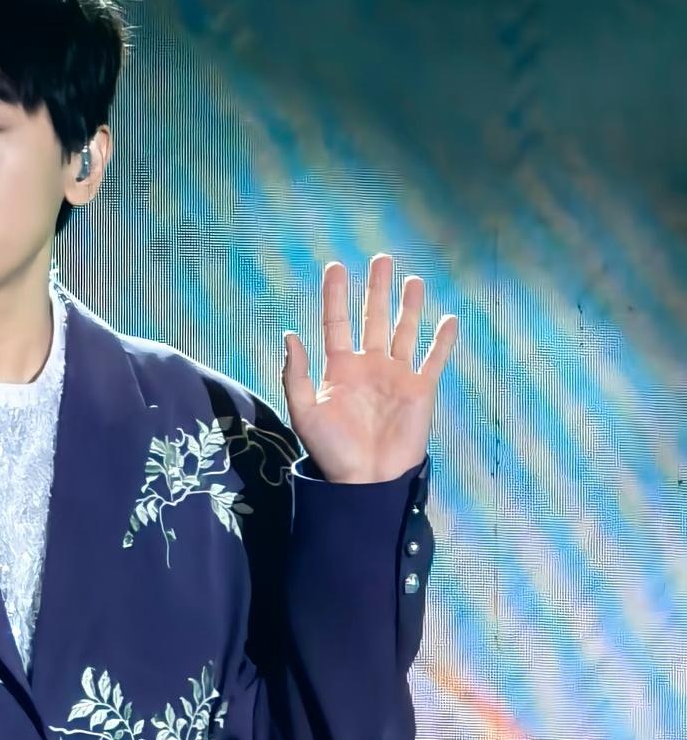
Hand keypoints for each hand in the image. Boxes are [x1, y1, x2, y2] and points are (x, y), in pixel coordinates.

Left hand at [281, 255, 458, 483]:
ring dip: (409, 306)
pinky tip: (449, 320)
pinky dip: (442, 341)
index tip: (335, 267)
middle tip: (381, 260)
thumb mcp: (304, 411)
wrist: (367, 479)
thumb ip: (296, 374)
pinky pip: (434, 359)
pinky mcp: (421, 389)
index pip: (337, 322)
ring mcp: (396, 375)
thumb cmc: (332, 449)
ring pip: (404, 331)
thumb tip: (290, 335)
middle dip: (377, 289)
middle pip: (373, 318)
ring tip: (413, 280)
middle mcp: (369, 365)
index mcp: (339, 367)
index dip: (335, 295)